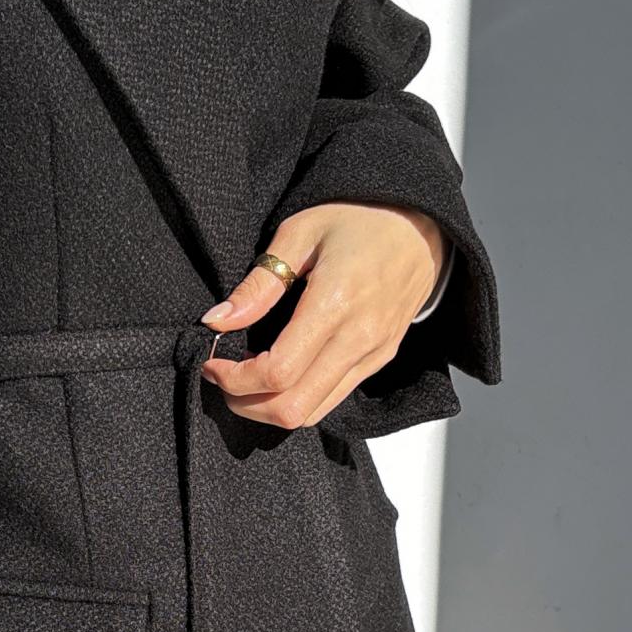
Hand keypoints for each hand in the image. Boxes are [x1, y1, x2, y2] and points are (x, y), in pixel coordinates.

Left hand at [199, 201, 444, 427]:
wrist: (419, 225)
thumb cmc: (357, 219)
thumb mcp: (300, 233)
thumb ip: (259, 283)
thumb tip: (218, 320)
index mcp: (335, 304)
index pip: (278, 372)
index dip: (235, 378)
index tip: (212, 361)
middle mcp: (359, 339)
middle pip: (293, 408)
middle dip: (246, 403)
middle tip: (223, 377)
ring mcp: (374, 355)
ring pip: (313, 412)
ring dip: (269, 407)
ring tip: (247, 376)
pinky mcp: (380, 360)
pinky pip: (332, 398)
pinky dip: (297, 398)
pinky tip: (280, 372)